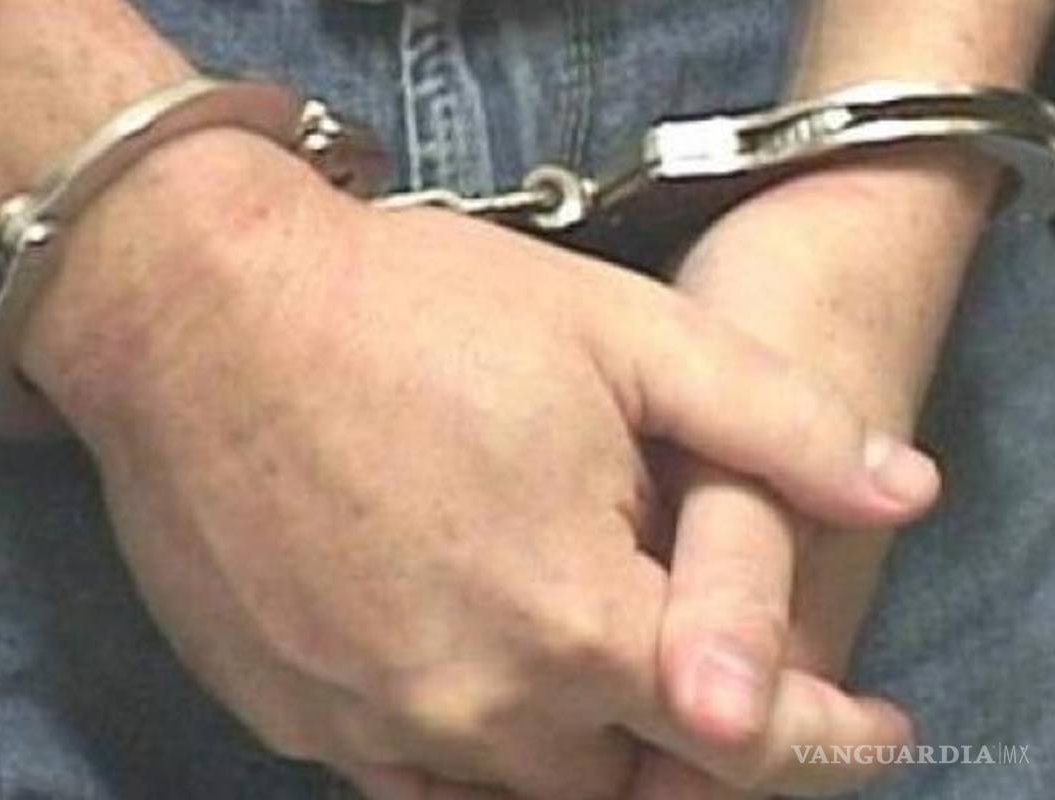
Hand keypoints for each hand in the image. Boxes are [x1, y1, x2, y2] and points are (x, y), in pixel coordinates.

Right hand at [19, 131, 935, 799]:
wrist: (195, 311)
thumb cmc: (411, 309)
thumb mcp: (619, 333)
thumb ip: (776, 424)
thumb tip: (907, 493)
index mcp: (572, 619)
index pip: (743, 733)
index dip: (826, 735)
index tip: (866, 727)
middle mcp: (474, 703)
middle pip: (624, 784)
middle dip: (680, 742)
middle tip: (689, 672)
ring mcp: (368, 721)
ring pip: (511, 794)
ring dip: (568, 749)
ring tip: (575, 668)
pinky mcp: (285, 713)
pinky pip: (405, 779)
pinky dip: (460, 751)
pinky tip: (465, 676)